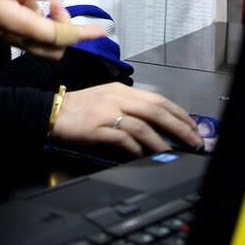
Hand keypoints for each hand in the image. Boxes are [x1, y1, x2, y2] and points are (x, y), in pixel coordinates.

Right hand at [0, 0, 106, 59]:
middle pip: (54, 44)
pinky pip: (24, 29)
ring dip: (44, 17)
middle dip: (63, 25)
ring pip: (39, 36)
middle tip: (51, 0)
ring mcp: (6, 36)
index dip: (83, 32)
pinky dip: (29, 14)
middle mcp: (16, 36)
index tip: (101, 30)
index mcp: (20, 25)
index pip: (60, 35)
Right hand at [51, 83, 202, 155]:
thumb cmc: (78, 108)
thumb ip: (129, 108)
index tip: (192, 125)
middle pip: (156, 110)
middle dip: (179, 126)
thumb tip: (153, 125)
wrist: (51, 111)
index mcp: (122, 90)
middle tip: (193, 140)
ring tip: (174, 152)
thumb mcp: (107, 100)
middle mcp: (118, 97)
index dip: (178, 113)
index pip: (158, 99)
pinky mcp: (99, 128)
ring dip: (162, 141)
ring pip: (144, 126)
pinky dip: (138, 148)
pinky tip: (145, 155)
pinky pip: (124, 138)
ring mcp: (108, 112)